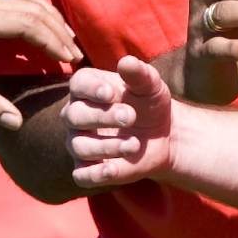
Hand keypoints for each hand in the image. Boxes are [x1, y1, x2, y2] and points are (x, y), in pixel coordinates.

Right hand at [63, 55, 172, 189]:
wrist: (164, 135)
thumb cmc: (150, 103)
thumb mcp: (150, 86)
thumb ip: (139, 74)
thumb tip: (126, 62)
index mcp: (87, 89)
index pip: (78, 85)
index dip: (91, 89)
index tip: (111, 94)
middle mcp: (76, 115)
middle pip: (74, 116)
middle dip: (102, 117)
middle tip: (131, 117)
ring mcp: (79, 142)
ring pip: (80, 146)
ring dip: (107, 146)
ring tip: (135, 144)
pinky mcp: (87, 168)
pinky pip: (81, 175)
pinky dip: (95, 174)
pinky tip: (114, 169)